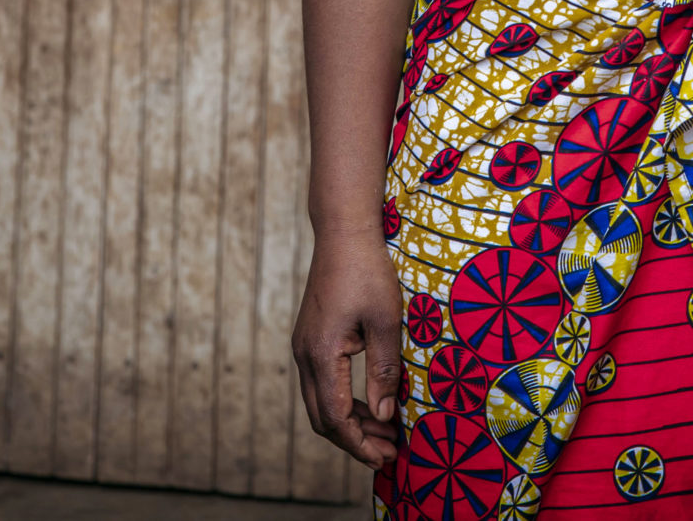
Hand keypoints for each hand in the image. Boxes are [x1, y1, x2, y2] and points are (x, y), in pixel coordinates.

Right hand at [292, 234, 405, 470]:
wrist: (342, 233)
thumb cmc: (367, 271)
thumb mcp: (385, 320)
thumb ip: (384, 370)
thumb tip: (384, 416)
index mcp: (322, 354)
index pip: (336, 418)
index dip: (359, 444)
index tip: (386, 458)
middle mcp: (305, 355)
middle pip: (322, 419)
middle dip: (354, 441)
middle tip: (388, 452)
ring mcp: (304, 347)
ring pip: (320, 403)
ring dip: (350, 422)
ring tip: (385, 432)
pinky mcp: (310, 339)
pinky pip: (321, 384)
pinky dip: (343, 401)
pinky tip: (370, 404)